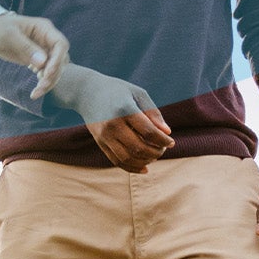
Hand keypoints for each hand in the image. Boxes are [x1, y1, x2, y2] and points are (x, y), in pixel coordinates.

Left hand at [0, 12, 68, 98]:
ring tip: (36, 93)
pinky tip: (35, 91)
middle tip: (40, 87)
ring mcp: (44, 51)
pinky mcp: (39, 60)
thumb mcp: (9, 35)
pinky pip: (46, 73)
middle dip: (53, 75)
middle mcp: (47, 40)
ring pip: (56, 69)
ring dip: (49, 82)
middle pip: (60, 59)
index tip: (47, 73)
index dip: (57, 60)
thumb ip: (26, 47)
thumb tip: (42, 62)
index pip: (60, 44)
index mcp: (44, 29)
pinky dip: (43, 83)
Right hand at [43, 64, 172, 172]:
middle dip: (156, 152)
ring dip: (145, 161)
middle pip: (138, 147)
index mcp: (125, 109)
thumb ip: (153, 113)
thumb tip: (167, 132)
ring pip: (127, 157)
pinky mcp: (100, 143)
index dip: (163, 140)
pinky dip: (132, 167)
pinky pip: (116, 161)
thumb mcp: (138, 94)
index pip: (148, 131)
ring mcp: (104, 136)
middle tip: (163, 149)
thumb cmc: (118, 91)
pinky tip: (144, 168)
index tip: (171, 142)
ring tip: (154, 156)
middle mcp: (112, 124)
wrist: (87, 92)